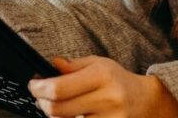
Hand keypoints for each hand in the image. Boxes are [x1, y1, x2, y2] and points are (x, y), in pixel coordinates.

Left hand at [29, 56, 177, 117]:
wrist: (144, 102)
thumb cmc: (118, 81)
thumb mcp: (99, 64)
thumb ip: (74, 66)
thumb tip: (51, 64)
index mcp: (102, 75)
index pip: (59, 88)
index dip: (39, 88)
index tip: (33, 84)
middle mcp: (106, 98)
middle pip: (56, 109)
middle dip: (41, 102)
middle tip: (39, 96)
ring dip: (52, 114)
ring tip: (54, 105)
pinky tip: (68, 114)